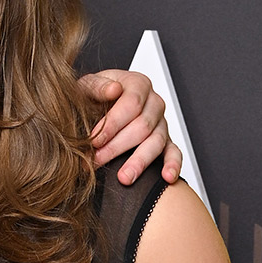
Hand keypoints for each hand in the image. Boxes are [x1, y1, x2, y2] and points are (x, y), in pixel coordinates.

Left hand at [79, 69, 181, 185]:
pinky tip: (166, 177)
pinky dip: (173, 165)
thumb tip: (113, 89)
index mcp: (138, 85)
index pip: (131, 104)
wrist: (97, 102)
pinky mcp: (166, 140)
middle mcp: (154, 103)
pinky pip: (174, 152)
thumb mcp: (87, 85)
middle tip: (98, 160)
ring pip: (156, 142)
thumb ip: (98, 86)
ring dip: (139, 161)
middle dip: (117, 146)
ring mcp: (162, 123)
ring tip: (124, 177)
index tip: (94, 140)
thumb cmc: (93, 94)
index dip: (112, 124)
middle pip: (142, 127)